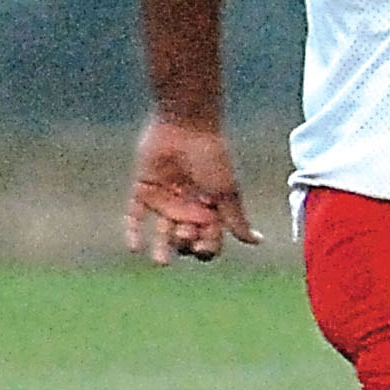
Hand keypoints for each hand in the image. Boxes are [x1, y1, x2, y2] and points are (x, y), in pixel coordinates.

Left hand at [125, 116, 262, 264]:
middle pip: (186, 239)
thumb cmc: (213, 158)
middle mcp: (188, 208)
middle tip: (185, 232)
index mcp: (211, 209)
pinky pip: (135, 216)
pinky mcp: (143, 190)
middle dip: (186, 243)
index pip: (209, 239)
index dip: (207, 247)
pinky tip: (134, 248)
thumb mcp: (227, 192)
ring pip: (161, 233)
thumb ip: (237, 220)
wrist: (186, 127)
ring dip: (161, 248)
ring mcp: (165, 200)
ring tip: (161, 261)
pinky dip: (133, 231)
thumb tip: (257, 242)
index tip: (204, 244)